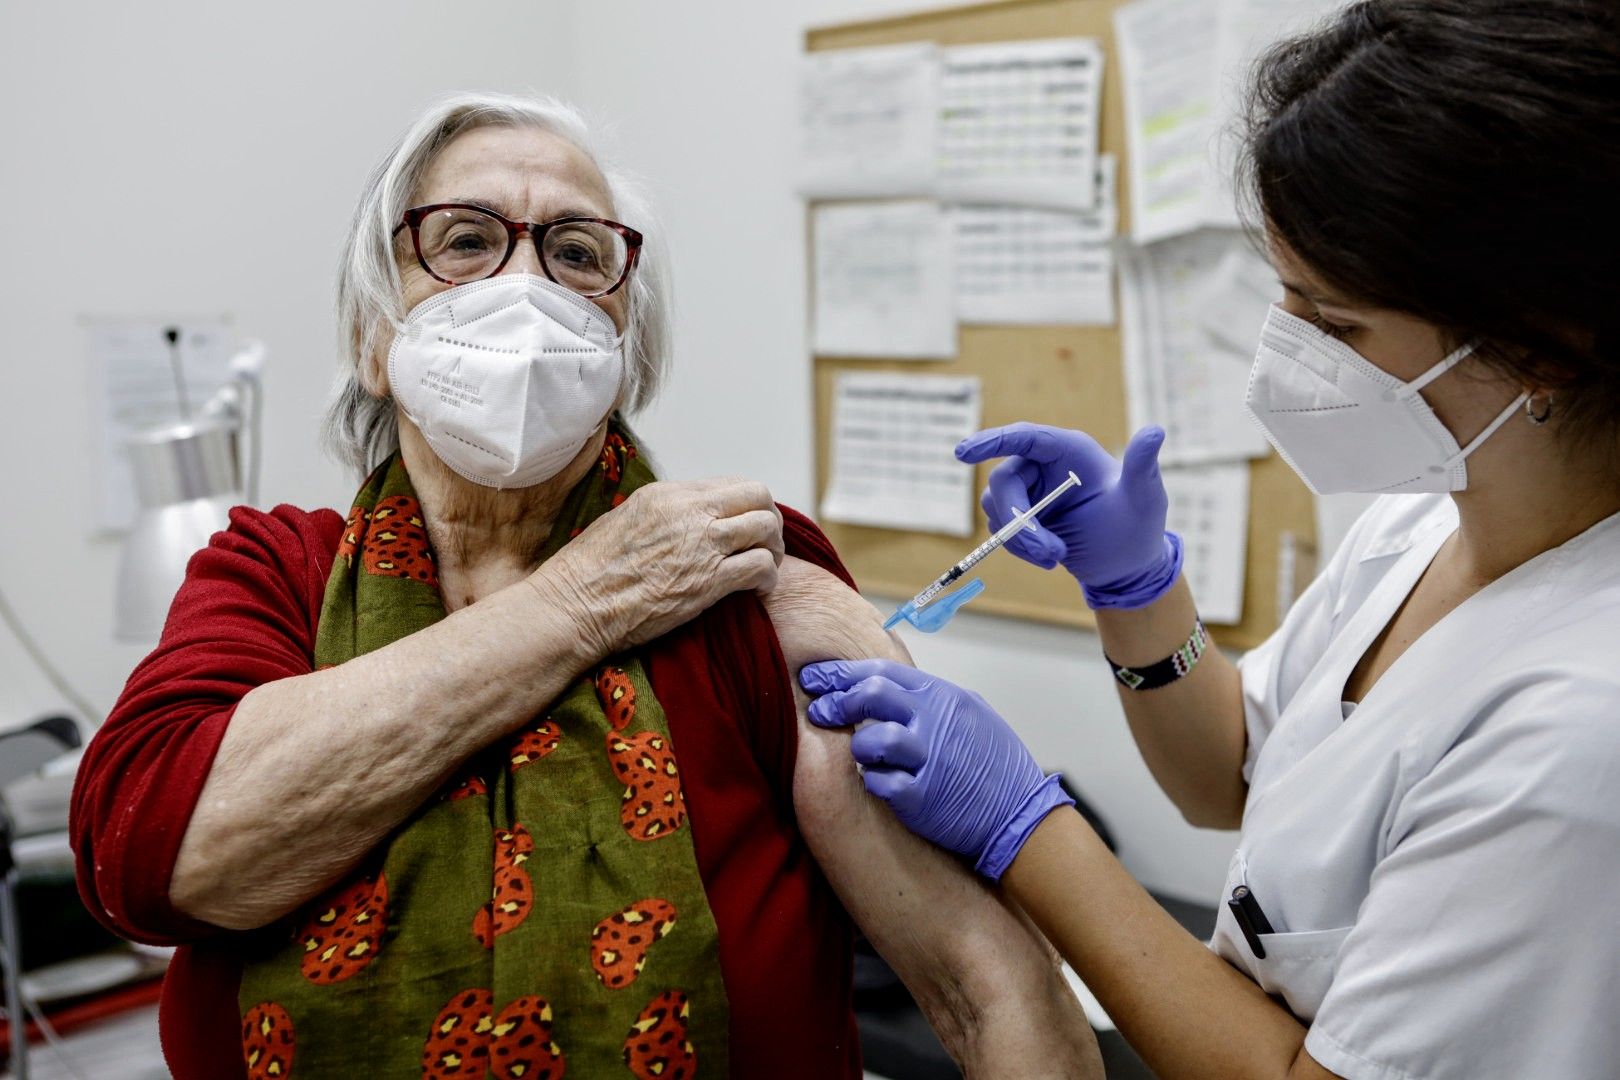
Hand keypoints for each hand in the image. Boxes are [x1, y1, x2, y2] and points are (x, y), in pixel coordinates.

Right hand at [537, 477, 783, 654]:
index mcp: (667, 494)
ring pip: (766, 527)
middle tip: (764, 543)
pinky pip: (762, 567)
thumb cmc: (587, 573)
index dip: (744, 506)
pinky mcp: (710, 581)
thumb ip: (662, 515)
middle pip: (757, 495)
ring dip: (773, 548)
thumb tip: (685, 521)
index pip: (728, 484)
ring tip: (765, 567)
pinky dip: (768, 579)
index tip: (743, 526)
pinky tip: (757, 591)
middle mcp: (689, 512)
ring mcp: (702, 544)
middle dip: (768, 519)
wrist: (574, 606)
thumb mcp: (624, 521)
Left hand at [799, 659, 1072, 880]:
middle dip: (836, 702)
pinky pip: (878, 782)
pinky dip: (872, 781)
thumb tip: (883, 687)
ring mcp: (929, 760)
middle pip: (871, 695)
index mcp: (944, 698)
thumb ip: (930, 700)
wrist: (1020, 815)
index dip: (841, 673)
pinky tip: (878, 783)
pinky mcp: (922, 798)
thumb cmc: (994, 764)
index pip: (881, 671)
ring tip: (864, 755)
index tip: (814, 677)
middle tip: (818, 711)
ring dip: (858, 747)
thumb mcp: (971, 714)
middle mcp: (935, 723)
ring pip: (871, 740)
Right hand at [956, 423, 1181, 609]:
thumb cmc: (1139, 525)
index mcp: (1068, 450)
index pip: (1023, 437)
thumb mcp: (1145, 497)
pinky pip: (1000, 528)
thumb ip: (1142, 466)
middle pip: (1004, 481)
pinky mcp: (1020, 515)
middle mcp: (1043, 465)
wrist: (1125, 565)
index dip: (991, 442)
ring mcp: (1029, 490)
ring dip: (1021, 540)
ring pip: (997, 508)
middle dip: (1020, 521)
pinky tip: (1051, 558)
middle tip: (1049, 552)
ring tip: (1057, 556)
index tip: (962, 454)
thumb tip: (1156, 432)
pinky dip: (1019, 548)